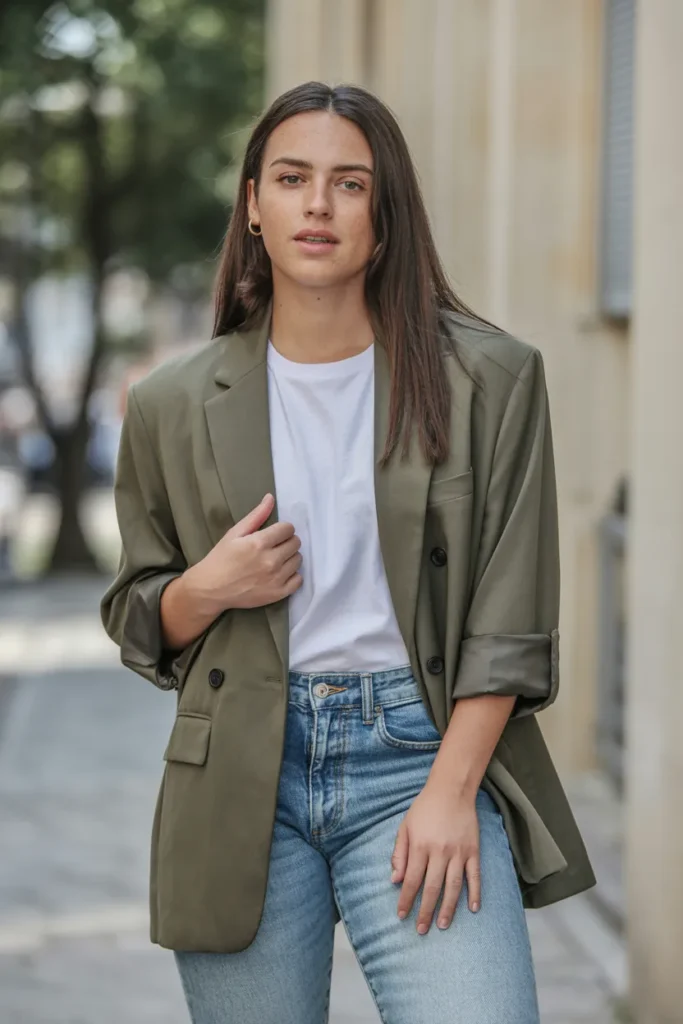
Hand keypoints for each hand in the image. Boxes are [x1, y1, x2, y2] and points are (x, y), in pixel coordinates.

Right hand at [188, 493, 302, 614]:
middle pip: (296, 543)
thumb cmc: (220, 559)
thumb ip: (256, 516)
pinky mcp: (278, 594)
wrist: (211, 589)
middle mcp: (271, 561)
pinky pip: (298, 580)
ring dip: (289, 557)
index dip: (282, 529)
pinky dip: (292, 575)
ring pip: (298, 560)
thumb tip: (271, 498)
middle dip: (286, 541)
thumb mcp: (234, 533)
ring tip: (275, 560)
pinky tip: (280, 573)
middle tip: (274, 546)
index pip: (288, 529)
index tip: (274, 534)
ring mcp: (276, 579)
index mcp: (259, 543)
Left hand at [391, 783, 480, 933]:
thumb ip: (399, 854)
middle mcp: (439, 852)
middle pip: (432, 888)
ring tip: (442, 925)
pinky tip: (473, 908)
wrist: (451, 790)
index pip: (412, 880)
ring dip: (448, 908)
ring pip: (453, 886)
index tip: (401, 915)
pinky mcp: (473, 850)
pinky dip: (475, 893)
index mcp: (420, 846)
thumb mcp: (405, 826)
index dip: (406, 900)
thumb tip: (395, 880)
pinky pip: (475, 876)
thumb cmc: (425, 808)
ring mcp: (458, 852)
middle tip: (421, 930)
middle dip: (425, 911)